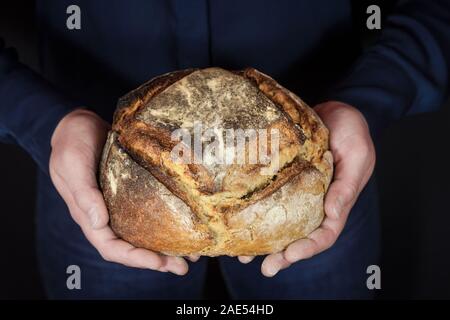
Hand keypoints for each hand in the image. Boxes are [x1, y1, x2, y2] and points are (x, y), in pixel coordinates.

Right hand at [50, 109, 189, 274]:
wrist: (78, 123)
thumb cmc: (71, 142)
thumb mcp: (72, 164)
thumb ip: (83, 194)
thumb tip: (99, 223)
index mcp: (89, 215)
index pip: (111, 247)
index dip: (135, 258)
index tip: (159, 262)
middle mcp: (106, 215)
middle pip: (132, 246)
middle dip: (157, 260)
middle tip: (183, 266)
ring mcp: (120, 204)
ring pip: (145, 233)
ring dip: (167, 246)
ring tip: (192, 254)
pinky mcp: (133, 191)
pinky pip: (151, 213)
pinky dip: (167, 222)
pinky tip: (186, 224)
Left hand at [238, 101, 375, 276]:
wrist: (336, 109)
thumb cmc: (352, 130)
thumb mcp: (358, 154)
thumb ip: (347, 185)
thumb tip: (332, 213)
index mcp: (337, 201)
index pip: (325, 233)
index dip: (309, 247)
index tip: (290, 254)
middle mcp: (317, 202)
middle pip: (301, 236)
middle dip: (284, 255)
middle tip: (266, 268)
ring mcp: (300, 192)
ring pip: (283, 224)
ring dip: (266, 242)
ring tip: (245, 256)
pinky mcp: (285, 179)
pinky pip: (271, 201)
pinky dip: (257, 215)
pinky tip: (240, 223)